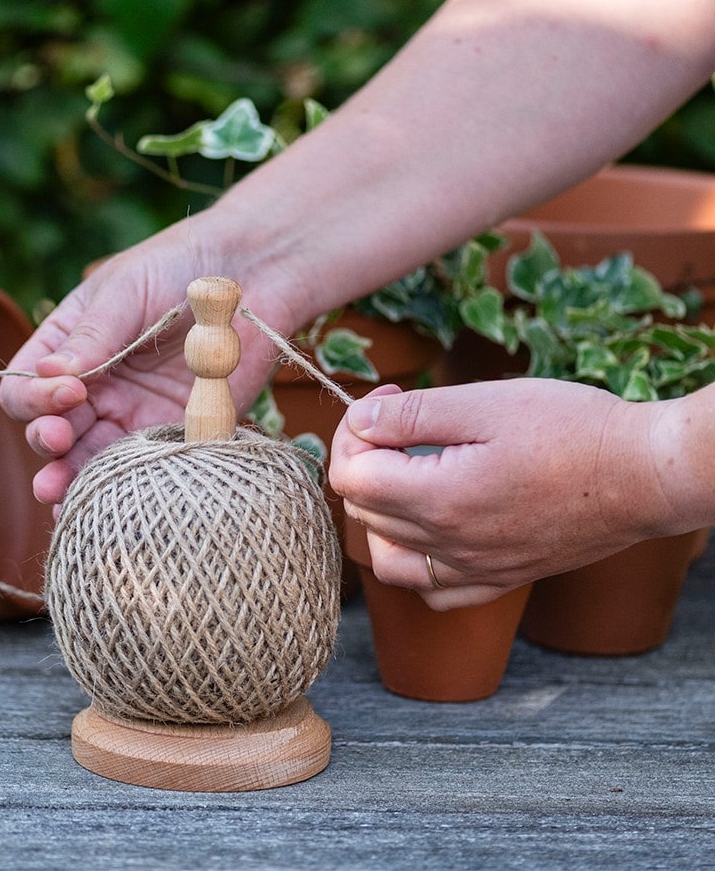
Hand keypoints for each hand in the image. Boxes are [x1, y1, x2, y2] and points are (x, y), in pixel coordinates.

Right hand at [0, 233, 297, 503]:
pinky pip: (145, 469)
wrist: (251, 273)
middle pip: (51, 431)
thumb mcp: (125, 291)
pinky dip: (126, 489)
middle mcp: (94, 389)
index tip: (68, 389)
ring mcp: (132, 415)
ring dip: (72, 480)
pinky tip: (109, 503)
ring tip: (58, 494)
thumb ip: (92, 335)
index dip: (35, 397)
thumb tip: (47, 373)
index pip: (26, 387)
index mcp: (68, 349)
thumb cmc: (178, 267)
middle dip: (47, 441)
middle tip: (58, 440)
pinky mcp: (175, 434)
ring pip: (89, 461)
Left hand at [329, 378, 671, 608]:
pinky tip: (430, 528)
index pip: (350, 478)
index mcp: (438, 498)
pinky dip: (416, 563)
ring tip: (407, 475)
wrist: (645, 475)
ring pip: (388, 559)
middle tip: (402, 421)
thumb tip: (358, 420)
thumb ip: (410, 415)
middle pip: (364, 512)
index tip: (387, 403)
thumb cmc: (571, 430)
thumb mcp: (484, 402)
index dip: (353, 433)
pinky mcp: (503, 578)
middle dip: (366, 459)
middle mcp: (449, 545)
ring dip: (379, 515)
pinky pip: (436, 592)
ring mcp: (476, 569)